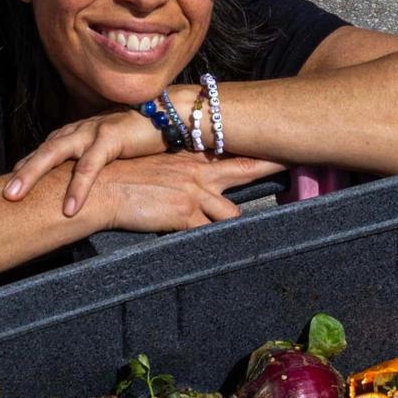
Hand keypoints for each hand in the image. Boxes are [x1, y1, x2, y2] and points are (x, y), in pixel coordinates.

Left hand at [3, 108, 163, 214]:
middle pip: (41, 151)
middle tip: (2, 194)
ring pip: (54, 154)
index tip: (9, 186)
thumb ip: (94, 162)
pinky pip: (89, 166)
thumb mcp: (112, 151)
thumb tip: (82, 183)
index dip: (25, 167)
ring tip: (16, 196)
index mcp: (77, 133)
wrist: (171, 114)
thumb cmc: (142, 137)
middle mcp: (79, 129)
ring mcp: (92, 131)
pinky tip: (70, 208)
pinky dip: (78, 187)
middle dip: (19, 172)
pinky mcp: (110, 138)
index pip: (44, 150)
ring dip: (32, 174)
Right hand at [89, 153, 286, 233]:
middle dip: (272, 166)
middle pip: (246, 170)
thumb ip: (178, 172)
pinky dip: (214, 245)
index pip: (232, 151)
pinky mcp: (184, 216)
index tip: (281, 146)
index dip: (258, 151)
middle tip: (295, 161)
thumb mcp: (155, 167)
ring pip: (232, 213)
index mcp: (191, 158)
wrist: (101, 190)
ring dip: (232, 225)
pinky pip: (209, 235)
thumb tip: (191, 183)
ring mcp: (193, 194)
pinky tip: (224, 251)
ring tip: (254, 233)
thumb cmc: (121, 178)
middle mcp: (198, 172)